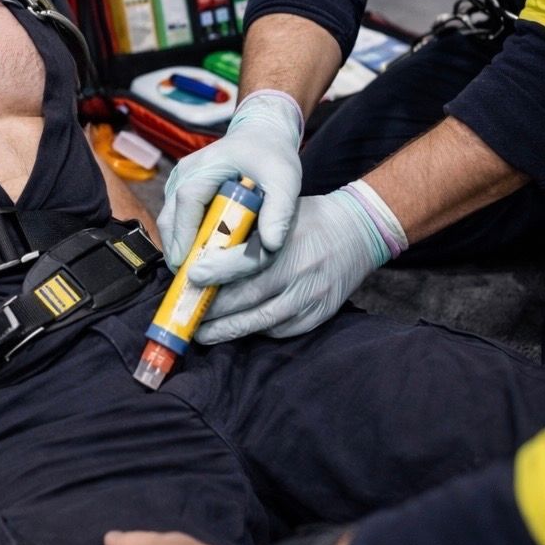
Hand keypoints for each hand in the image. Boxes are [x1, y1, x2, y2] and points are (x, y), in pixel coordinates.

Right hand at [158, 91, 302, 270]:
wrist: (262, 132)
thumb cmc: (272, 154)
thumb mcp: (284, 179)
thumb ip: (280, 211)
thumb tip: (272, 245)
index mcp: (202, 170)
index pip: (184, 210)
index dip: (183, 242)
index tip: (189, 272)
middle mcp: (183, 176)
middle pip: (169, 221)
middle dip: (178, 252)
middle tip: (193, 283)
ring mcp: (179, 182)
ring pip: (170, 222)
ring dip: (181, 248)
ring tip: (198, 274)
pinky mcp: (183, 190)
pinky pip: (178, 219)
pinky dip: (186, 239)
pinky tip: (202, 256)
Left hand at [193, 181, 405, 341]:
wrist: (359, 232)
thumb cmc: (309, 219)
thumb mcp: (280, 210)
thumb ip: (249, 229)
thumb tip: (203, 248)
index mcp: (289, 239)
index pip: (248, 260)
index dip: (217, 271)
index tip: (191, 277)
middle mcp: (300, 271)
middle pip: (249, 297)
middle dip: (213, 309)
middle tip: (185, 313)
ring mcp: (310, 296)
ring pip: (261, 320)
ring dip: (228, 329)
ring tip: (202, 333)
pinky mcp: (317, 315)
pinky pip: (280, 330)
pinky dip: (254, 331)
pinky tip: (235, 330)